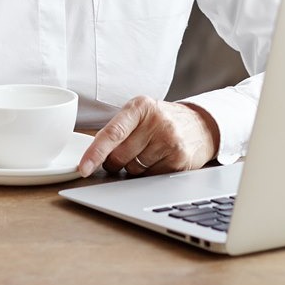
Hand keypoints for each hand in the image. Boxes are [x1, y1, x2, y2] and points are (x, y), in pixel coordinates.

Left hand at [77, 96, 219, 177]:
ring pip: (134, 169)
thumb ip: (117, 130)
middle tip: (128, 151)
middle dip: (115, 161)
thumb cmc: (161, 120)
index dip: (96, 152)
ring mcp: (170, 141)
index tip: (84, 167)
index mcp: (141, 106)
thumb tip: (92, 158)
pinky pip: (150, 178)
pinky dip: (149, 174)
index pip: (113, 132)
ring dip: (134, 167)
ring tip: (148, 152)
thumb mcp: (140, 114)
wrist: (200, 124)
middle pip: (120, 155)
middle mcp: (157, 121)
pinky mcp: (180, 160)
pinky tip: (159, 160)